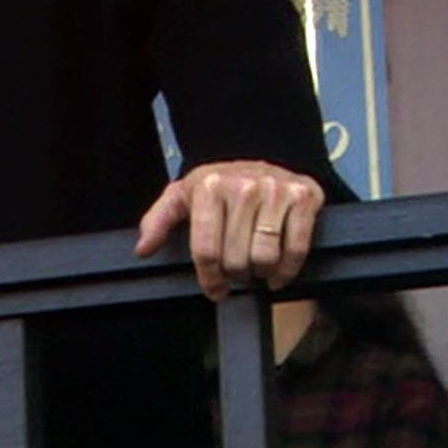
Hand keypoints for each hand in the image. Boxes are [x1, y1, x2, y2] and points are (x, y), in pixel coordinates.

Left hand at [133, 159, 323, 299]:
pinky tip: (276, 273)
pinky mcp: (304, 198)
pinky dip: (287, 270)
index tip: (215, 290)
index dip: (209, 279)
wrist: (261, 157)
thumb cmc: (219, 184)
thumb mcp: (183, 195)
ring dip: (260, 273)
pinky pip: (297, 249)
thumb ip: (158, 220)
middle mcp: (244, 186)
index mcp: (209, 186)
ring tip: (254, 267)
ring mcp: (276, 191)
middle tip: (236, 272)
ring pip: (266, 258)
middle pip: (237, 259)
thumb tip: (143, 249)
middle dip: (235, 274)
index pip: (206, 250)